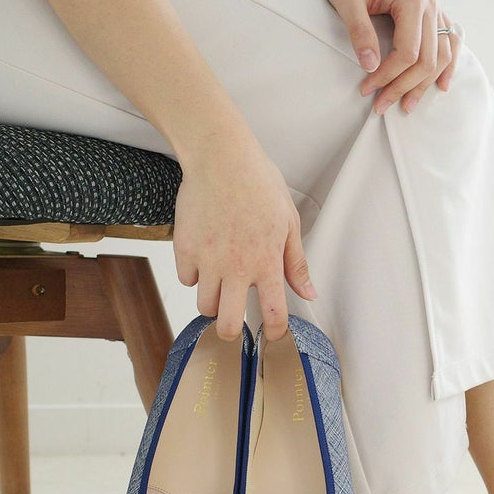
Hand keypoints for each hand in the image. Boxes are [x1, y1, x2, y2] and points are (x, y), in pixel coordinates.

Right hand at [173, 128, 315, 341]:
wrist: (220, 158)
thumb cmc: (259, 184)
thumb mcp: (288, 223)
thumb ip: (296, 263)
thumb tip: (309, 293)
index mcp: (267, 263)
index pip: (274, 314)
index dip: (274, 333)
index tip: (272, 335)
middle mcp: (236, 268)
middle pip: (228, 324)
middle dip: (232, 333)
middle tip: (234, 324)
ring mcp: (207, 260)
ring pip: (204, 306)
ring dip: (212, 304)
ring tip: (220, 288)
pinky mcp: (184, 249)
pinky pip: (186, 279)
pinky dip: (193, 276)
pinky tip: (203, 260)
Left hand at [319, 0, 461, 114]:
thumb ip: (359, 30)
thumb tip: (371, 65)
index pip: (408, 52)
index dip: (388, 76)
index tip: (366, 90)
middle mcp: (430, 5)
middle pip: (427, 60)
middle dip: (404, 87)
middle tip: (381, 106)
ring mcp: (436, 11)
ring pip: (441, 58)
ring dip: (425, 85)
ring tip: (406, 106)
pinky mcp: (434, 17)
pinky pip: (450, 45)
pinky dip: (447, 67)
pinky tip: (441, 86)